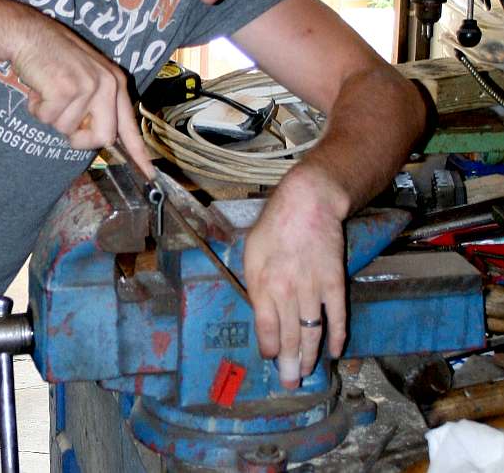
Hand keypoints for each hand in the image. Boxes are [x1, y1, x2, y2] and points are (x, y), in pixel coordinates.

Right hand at [11, 14, 153, 176]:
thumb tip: (101, 137)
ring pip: (68, 130)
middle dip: (79, 137)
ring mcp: (88, 88)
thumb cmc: (53, 59)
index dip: (139, 154)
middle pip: (102, 138)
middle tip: (63, 115)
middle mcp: (108, 85)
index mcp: (116, 83)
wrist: (30, 34)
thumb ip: (97, 106)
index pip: (129, 126)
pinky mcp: (66, 91)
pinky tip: (39, 88)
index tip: (150, 175)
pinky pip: (48, 119)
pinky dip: (37, 108)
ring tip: (48, 90)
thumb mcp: (86, 78)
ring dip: (51, 116)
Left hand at [242, 162, 348, 387]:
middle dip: (289, 363)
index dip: (269, 347)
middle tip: (289, 383)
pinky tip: (335, 352)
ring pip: (312, 332)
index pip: (266, 327)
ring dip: (309, 356)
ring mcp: (313, 288)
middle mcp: (287, 290)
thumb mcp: (251, 253)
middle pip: (289, 336)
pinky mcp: (335, 283)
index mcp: (263, 283)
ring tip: (307, 373)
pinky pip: (337, 317)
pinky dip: (337, 336)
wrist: (307, 204)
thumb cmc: (274, 226)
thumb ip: (255, 285)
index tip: (270, 358)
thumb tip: (259, 313)